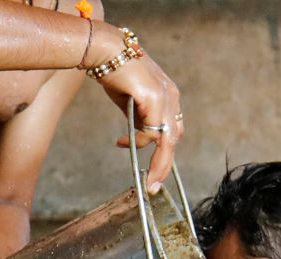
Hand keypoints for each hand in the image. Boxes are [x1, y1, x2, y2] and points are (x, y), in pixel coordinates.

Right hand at [93, 43, 181, 191]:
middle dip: (164, 166)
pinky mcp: (153, 98)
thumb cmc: (117, 73)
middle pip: (174, 140)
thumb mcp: (131, 102)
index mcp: (169, 97)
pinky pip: (150, 131)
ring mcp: (164, 97)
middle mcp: (171, 97)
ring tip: (145, 177)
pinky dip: (138, 142)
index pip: (173, 131)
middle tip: (154, 185)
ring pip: (166, 140)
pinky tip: (123, 142)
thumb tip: (138, 140)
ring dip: (156, 163)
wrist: (106, 51)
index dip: (164, 153)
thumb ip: (138, 120)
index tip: (154, 172)